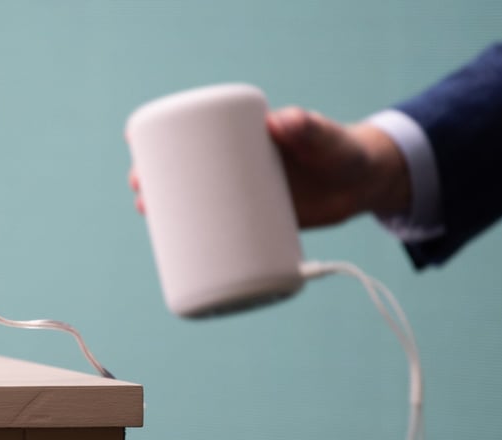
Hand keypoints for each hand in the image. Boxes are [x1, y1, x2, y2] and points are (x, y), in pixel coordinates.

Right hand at [127, 107, 410, 226]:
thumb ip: (308, 128)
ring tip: (148, 220)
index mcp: (242, 142)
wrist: (363, 185)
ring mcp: (242, 199)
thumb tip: (281, 122)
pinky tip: (172, 255)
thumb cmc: (342, 152)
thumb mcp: (324, 139)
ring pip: (195, 206)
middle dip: (154, 184)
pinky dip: (193, 244)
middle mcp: (236, 170)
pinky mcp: (254, 224)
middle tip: (140, 196)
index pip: (191, 138)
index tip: (138, 152)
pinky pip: (217, 234)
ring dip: (166, 215)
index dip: (159, 145)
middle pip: (183, 176)